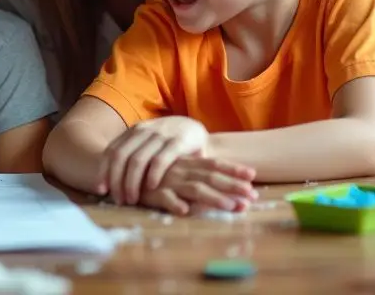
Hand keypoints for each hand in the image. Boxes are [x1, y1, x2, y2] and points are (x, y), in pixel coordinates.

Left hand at [98, 116, 207, 206]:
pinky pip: (160, 160)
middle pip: (121, 157)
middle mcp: (143, 131)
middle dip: (116, 180)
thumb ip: (131, 155)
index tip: (99, 189)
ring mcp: (160, 136)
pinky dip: (153, 175)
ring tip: (131, 199)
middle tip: (117, 199)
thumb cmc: (166, 142)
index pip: (111, 151)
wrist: (195, 129)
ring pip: (137, 160)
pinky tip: (151, 188)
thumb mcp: (146, 143)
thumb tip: (106, 178)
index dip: (103, 171)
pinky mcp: (178, 142)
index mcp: (133, 131)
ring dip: (131, 182)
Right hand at [139, 156, 256, 215]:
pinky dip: (174, 203)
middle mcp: (180, 170)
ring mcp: (167, 181)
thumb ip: (197, 179)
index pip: (214, 164)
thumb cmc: (154, 175)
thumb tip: (225, 191)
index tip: (253, 175)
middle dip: (232, 186)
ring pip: (194, 188)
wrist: (121, 171)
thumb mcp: (178, 172)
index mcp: (187, 163)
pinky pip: (164, 198)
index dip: (233, 169)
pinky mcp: (151, 192)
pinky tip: (185, 211)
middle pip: (210, 177)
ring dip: (214, 198)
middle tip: (252, 196)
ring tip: (232, 206)